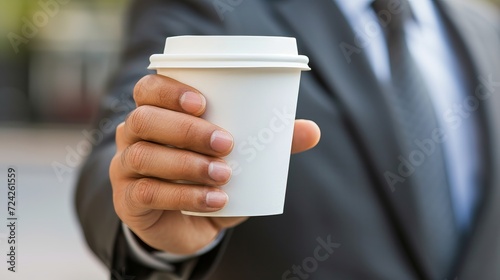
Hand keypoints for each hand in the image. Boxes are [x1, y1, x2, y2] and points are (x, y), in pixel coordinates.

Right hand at [110, 74, 320, 254]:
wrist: (188, 225)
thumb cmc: (209, 179)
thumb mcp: (237, 160)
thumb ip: (268, 144)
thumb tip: (312, 131)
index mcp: (156, 115)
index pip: (148, 89)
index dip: (169, 90)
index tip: (203, 102)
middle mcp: (134, 136)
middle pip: (144, 119)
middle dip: (186, 129)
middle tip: (226, 143)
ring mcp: (126, 168)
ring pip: (144, 155)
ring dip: (187, 163)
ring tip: (224, 174)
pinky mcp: (129, 200)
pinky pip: (148, 192)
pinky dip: (184, 196)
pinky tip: (215, 201)